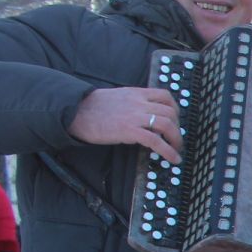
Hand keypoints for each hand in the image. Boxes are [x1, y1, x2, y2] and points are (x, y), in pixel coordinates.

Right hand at [68, 87, 182, 163]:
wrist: (74, 111)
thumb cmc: (92, 107)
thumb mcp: (117, 98)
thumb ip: (134, 103)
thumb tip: (147, 114)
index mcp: (136, 93)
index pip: (165, 96)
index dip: (175, 109)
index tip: (176, 119)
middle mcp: (138, 103)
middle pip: (170, 112)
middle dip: (178, 127)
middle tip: (176, 138)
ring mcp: (134, 116)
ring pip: (167, 125)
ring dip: (177, 139)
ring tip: (176, 149)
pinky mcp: (129, 130)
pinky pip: (156, 141)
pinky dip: (168, 151)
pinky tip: (172, 159)